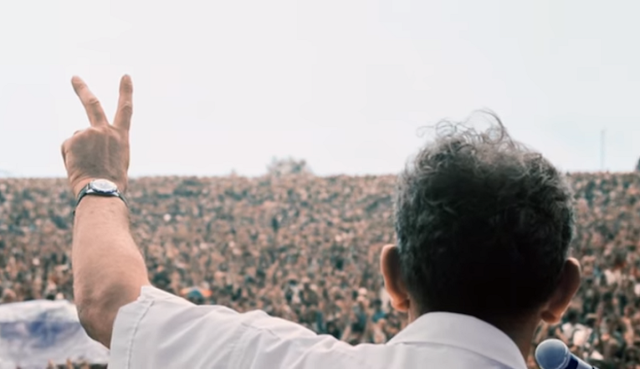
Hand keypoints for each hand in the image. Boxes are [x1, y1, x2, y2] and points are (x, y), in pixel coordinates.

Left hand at [61, 75, 132, 195]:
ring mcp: (88, 133)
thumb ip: (106, 146)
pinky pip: (68, 148)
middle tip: (74, 77)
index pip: (125, 109)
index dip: (126, 91)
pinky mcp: (73, 139)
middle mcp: (105, 131)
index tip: (125, 76)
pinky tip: (79, 167)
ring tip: (87, 167)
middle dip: (82, 89)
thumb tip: (85, 142)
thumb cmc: (112, 182)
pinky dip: (70, 158)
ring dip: (78, 152)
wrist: (102, 190)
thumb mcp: (118, 161)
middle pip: (92, 104)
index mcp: (121, 137)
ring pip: (77, 140)